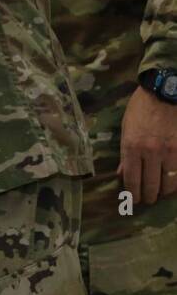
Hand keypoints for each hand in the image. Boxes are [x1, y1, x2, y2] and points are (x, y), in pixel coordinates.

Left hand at [118, 87, 176, 204]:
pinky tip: (173, 184)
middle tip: (147, 200)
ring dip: (163, 192)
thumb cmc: (141, 109)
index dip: (132, 194)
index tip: (133, 201)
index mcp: (132, 147)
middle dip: (148, 196)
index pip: (132, 179)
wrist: (165, 93)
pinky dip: (176, 182)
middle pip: (150, 185)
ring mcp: (170, 152)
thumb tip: (123, 174)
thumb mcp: (126, 129)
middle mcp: (151, 152)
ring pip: (169, 183)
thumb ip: (126, 154)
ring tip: (160, 194)